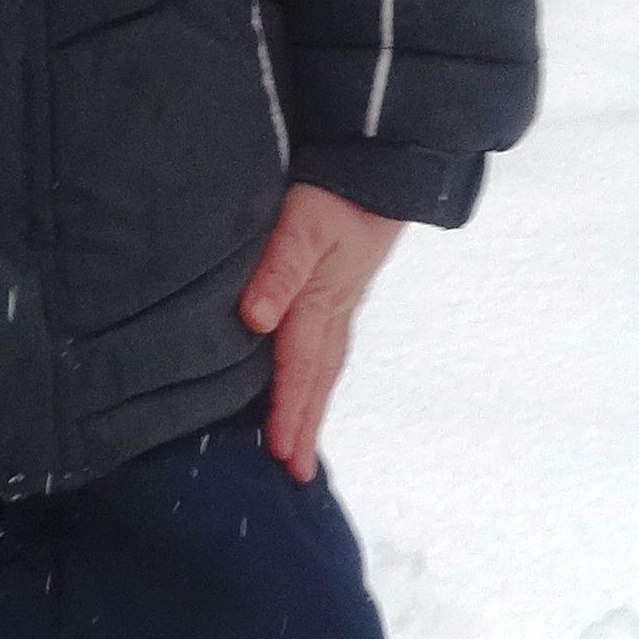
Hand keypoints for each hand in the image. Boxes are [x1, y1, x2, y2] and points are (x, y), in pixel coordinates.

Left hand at [237, 180, 403, 483]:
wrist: (383, 168)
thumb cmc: (337, 195)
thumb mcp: (301, 225)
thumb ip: (276, 270)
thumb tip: (255, 320)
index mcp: (318, 304)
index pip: (297, 370)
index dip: (287, 413)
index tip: (280, 456)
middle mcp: (334, 312)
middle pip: (317, 379)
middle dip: (305, 424)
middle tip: (295, 471)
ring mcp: (343, 302)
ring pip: (326, 366)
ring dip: (314, 405)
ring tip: (303, 441)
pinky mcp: (344, 289)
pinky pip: (330, 346)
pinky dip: (320, 375)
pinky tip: (312, 380)